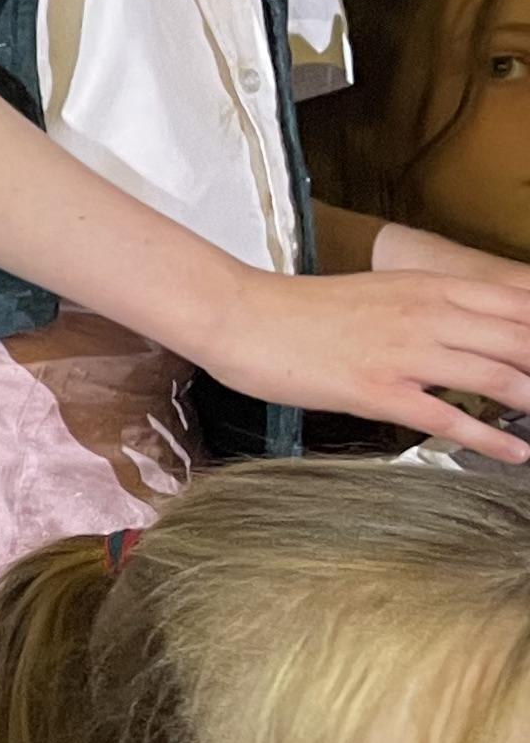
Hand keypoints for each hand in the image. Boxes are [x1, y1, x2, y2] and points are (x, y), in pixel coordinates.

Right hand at [187, 258, 529, 459]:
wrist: (241, 316)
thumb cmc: (301, 311)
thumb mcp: (382, 293)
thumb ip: (430, 307)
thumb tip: (470, 330)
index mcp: (430, 287)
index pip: (520, 303)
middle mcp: (427, 314)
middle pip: (522, 339)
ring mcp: (404, 352)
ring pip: (497, 376)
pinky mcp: (377, 389)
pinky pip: (449, 418)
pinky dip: (491, 440)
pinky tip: (515, 455)